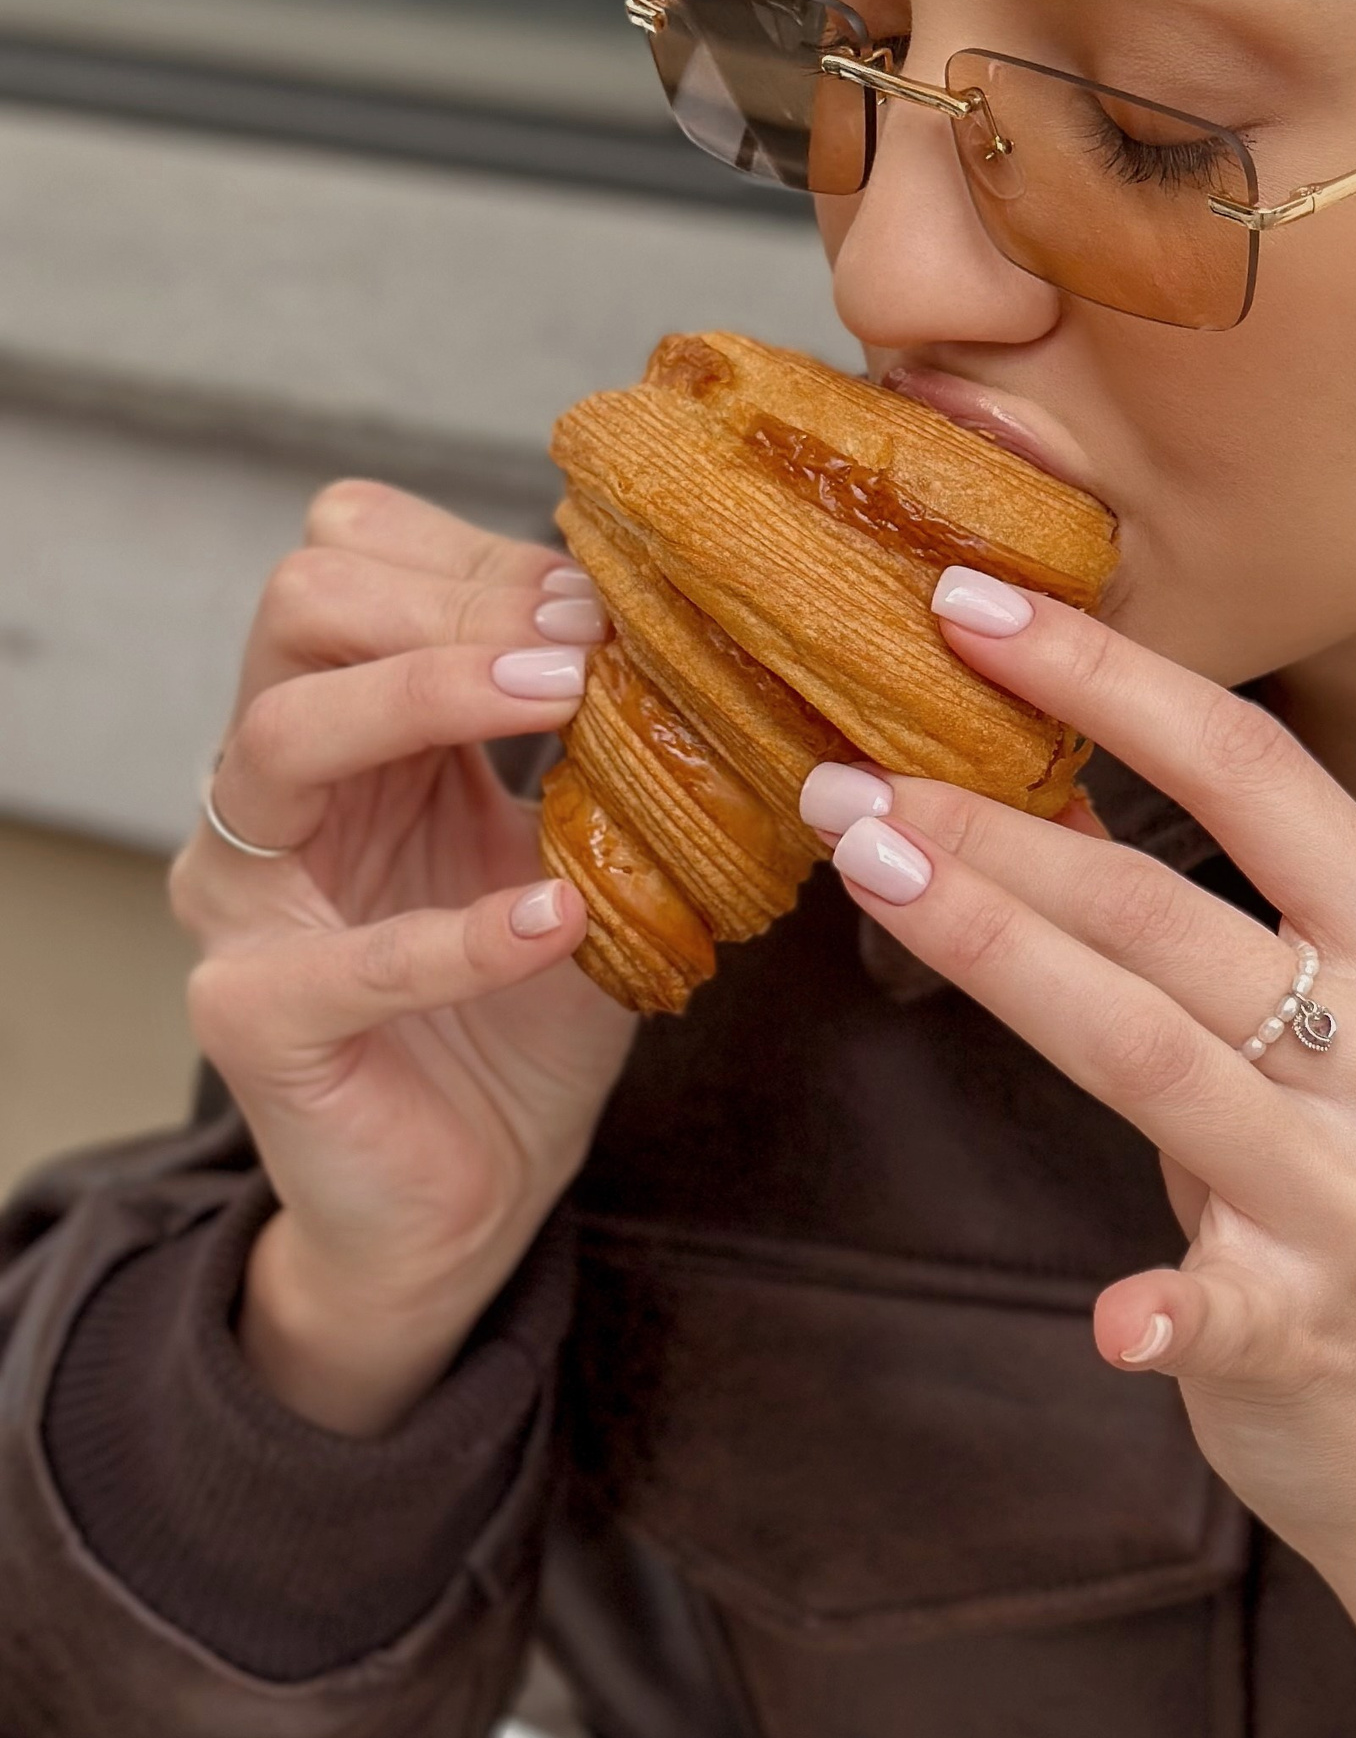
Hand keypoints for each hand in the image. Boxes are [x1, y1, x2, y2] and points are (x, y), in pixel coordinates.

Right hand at [174, 482, 635, 1438]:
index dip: (475, 552)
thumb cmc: (527, 1002)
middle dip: (457, 596)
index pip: (350, 556)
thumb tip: (728, 637)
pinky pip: (340, 961)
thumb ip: (619, 744)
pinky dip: (458, 934)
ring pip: (284, 733)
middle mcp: (272, 789)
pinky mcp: (254, 1017)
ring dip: (436, 693)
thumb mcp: (587, 842)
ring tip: (571, 700)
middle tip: (588, 637)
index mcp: (349, 724)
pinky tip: (556, 915)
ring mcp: (246, 899)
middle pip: (302, 603)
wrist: (473, 1186)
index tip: (604, 592)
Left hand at [803, 569, 1355, 1737]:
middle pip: (1167, 907)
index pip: (1254, 772)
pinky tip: (1109, 1316)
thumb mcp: (1342, 1035)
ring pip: (1154, 1053)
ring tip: (869, 867)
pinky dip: (1169, 1306)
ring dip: (1000, 955)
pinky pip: (1229, 1305)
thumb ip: (1213, 930)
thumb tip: (1029, 790)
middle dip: (994, 826)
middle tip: (845, 768)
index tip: (970, 607)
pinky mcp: (1320, 1329)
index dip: (1112, 681)